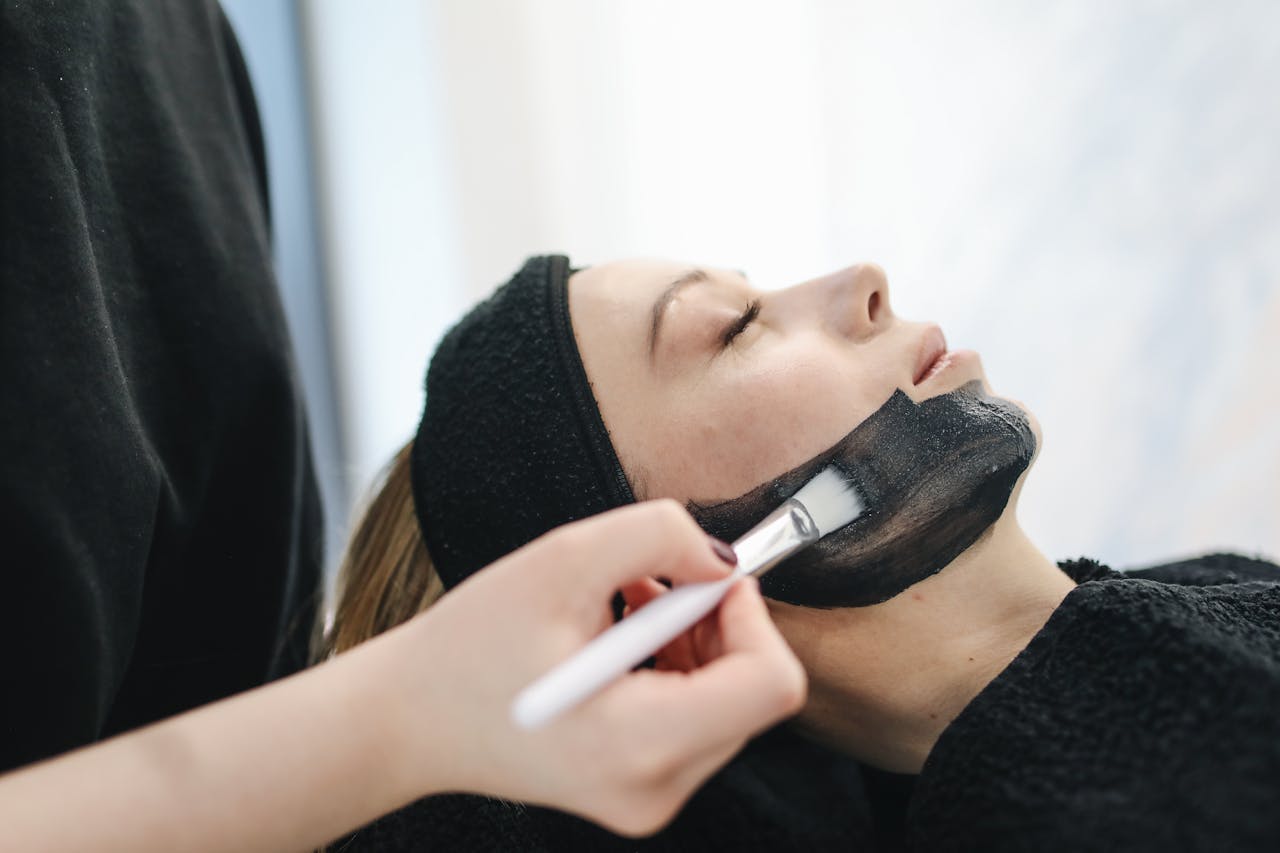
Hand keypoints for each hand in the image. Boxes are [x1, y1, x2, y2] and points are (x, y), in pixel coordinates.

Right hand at [392, 500, 806, 835]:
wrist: (407, 721)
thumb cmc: (469, 646)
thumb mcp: (560, 562)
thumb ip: (657, 536)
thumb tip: (724, 557)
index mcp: (639, 742)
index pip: (771, 685)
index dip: (752, 614)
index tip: (707, 577)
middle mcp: (656, 788)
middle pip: (753, 691)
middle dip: (715, 622)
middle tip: (650, 585)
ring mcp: (650, 798)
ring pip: (730, 701)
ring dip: (693, 639)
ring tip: (623, 608)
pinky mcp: (641, 791)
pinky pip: (698, 719)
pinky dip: (674, 666)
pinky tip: (620, 638)